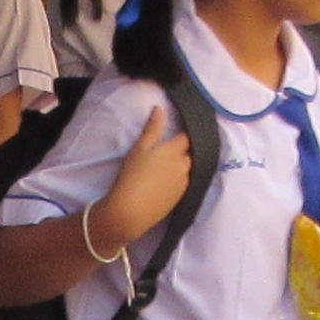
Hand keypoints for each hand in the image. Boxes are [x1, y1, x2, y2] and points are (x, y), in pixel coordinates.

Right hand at [93, 105, 191, 250]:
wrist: (131, 210)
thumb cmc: (132, 175)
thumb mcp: (139, 148)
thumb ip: (152, 128)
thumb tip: (160, 109)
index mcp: (176, 151)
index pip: (186, 137)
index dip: (180, 135)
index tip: (172, 135)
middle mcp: (184, 166)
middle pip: (188, 154)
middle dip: (180, 151)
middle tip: (163, 153)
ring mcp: (184, 183)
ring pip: (186, 169)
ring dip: (178, 166)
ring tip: (161, 169)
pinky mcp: (180, 197)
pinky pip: (182, 183)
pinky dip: (175, 180)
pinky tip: (162, 183)